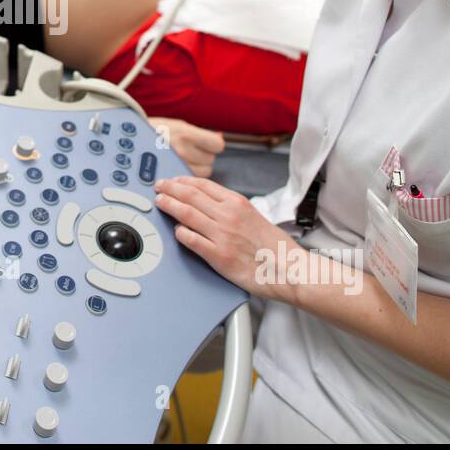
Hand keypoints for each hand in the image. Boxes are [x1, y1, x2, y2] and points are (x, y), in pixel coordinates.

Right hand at [149, 117, 222, 176]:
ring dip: (195, 169)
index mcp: (186, 133)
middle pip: (210, 161)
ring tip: (182, 161)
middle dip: (202, 159)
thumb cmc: (153, 131)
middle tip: (189, 153)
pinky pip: (189, 180)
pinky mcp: (169, 176)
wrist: (131, 140)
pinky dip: (186, 177)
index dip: (213, 146)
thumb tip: (219, 137)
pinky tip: (178, 169)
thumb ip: (200, 134)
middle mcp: (182, 150)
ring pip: (201, 174)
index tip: (207, 146)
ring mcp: (174, 165)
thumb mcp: (178, 125)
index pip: (217, 145)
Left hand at [154, 175, 301, 300]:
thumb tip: (212, 204)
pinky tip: (175, 231)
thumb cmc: (275, 247)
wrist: (289, 268)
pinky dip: (181, 234)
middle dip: (170, 189)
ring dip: (169, 206)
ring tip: (160, 202)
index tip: (173, 181)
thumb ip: (233, 209)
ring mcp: (222, 235)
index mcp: (238, 203)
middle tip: (159, 187)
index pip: (203, 185)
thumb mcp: (255, 216)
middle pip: (191, 195)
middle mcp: (228, 215)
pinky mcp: (219, 255)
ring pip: (187, 214)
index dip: (184, 181)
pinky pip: (192, 240)